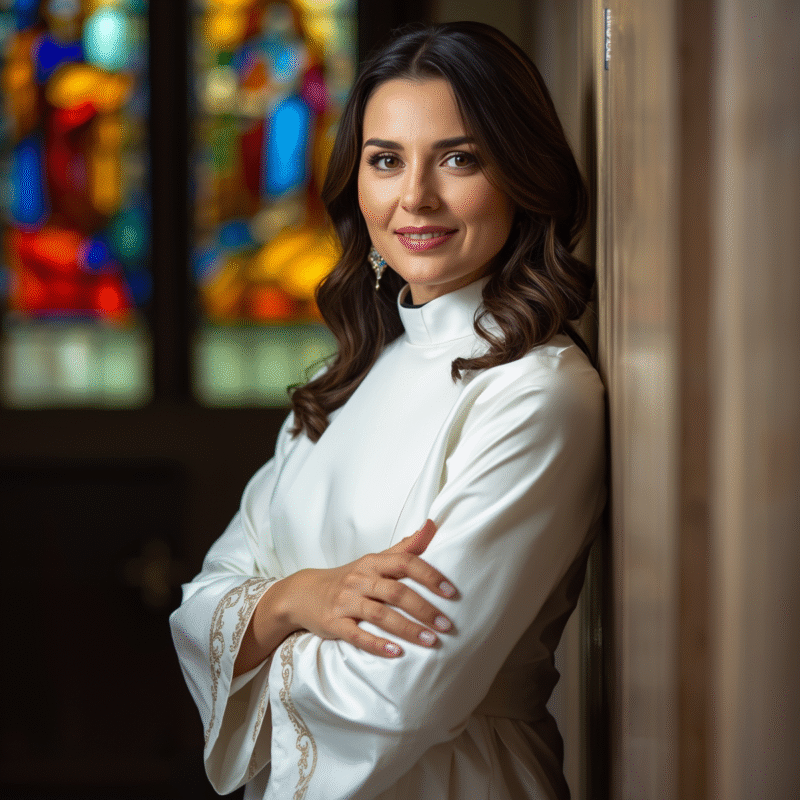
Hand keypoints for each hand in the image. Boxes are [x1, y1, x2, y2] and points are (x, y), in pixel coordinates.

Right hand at [284, 520, 456, 657]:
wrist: (304, 593)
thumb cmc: (350, 578)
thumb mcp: (375, 560)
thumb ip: (405, 547)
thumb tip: (432, 525)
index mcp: (373, 563)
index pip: (405, 563)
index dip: (429, 575)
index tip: (451, 591)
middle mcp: (359, 580)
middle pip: (396, 592)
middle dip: (424, 609)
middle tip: (447, 625)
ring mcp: (345, 602)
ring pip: (379, 615)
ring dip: (407, 629)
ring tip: (431, 641)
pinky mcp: (334, 624)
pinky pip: (356, 635)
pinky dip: (377, 644)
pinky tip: (396, 654)